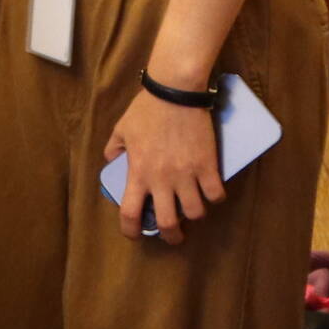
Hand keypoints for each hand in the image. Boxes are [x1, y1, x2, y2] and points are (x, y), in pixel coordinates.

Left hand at [105, 87, 222, 243]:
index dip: (131, 230)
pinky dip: (215, 197)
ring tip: (193, 209)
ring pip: (196, 212)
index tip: (135, 234)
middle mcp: (162, 180)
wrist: (175, 92)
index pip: (130, 213)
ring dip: (194, 214)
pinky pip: (216, 194)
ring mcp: (187, 174)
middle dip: (171, 236)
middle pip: (169, 223)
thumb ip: (114, 150)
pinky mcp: (208, 165)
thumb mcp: (121, 130)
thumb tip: (112, 162)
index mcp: (138, 173)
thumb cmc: (146, 110)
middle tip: (174, 235)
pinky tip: (211, 192)